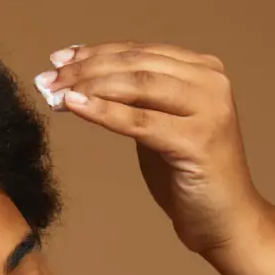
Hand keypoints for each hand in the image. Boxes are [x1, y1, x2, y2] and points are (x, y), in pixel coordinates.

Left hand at [36, 42, 272, 256]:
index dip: (95, 53)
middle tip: (47, 79)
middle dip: (84, 69)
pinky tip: (74, 106)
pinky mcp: (199, 140)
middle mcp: (211, 82)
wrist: (227, 222)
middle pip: (134, 65)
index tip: (59, 60)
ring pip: (136, 85)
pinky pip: (140, 121)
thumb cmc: (189, 177)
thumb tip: (82, 78)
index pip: (139, 52)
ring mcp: (209, 109)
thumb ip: (136, 100)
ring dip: (88, 87)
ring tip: (53, 94)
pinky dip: (103, 111)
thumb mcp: (160, 126)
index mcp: (203, 70)